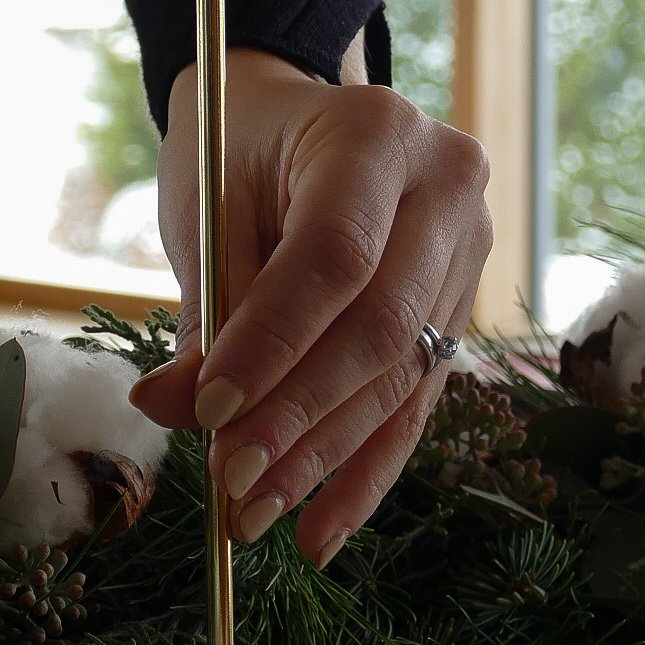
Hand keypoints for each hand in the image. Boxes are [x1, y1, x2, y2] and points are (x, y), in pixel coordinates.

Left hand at [128, 49, 491, 565]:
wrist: (290, 115)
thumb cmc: (237, 148)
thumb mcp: (207, 209)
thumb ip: (205, 313)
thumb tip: (176, 412)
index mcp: (378, 132)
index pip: (334, 257)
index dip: (274, 344)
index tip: (209, 414)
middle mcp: (446, 185)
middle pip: (382, 326)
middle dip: (301, 417)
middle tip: (232, 483)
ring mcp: (469, 246)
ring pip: (401, 374)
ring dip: (325, 457)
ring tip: (256, 516)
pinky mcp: (462, 304)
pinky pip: (416, 399)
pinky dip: (363, 468)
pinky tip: (320, 529)